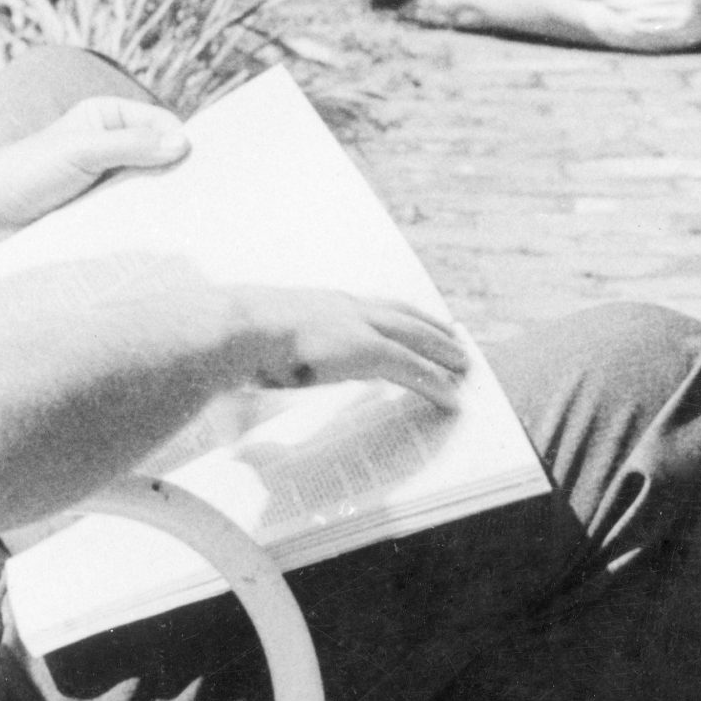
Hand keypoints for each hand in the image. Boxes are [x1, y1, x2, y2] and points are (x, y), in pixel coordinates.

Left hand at [0, 97, 188, 238]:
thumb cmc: (26, 172)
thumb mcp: (82, 151)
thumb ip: (131, 146)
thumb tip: (183, 144)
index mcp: (108, 117)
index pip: (161, 123)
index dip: (181, 142)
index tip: (200, 167)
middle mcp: (113, 146)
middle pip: (161, 156)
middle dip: (176, 173)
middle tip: (199, 197)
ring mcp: (109, 182)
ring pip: (151, 188)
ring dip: (162, 202)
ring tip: (183, 221)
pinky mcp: (103, 213)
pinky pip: (135, 215)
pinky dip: (147, 223)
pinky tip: (160, 236)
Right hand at [234, 286, 468, 411]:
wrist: (236, 328)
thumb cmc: (235, 338)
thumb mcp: (260, 343)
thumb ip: (271, 357)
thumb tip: (256, 380)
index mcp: (323, 303)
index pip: (373, 306)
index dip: (399, 314)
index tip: (416, 320)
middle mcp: (347, 308)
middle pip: (404, 316)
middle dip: (433, 328)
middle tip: (457, 340)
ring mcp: (359, 326)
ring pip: (418, 339)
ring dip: (444, 353)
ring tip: (465, 367)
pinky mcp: (367, 350)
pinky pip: (413, 370)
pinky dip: (436, 383)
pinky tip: (452, 397)